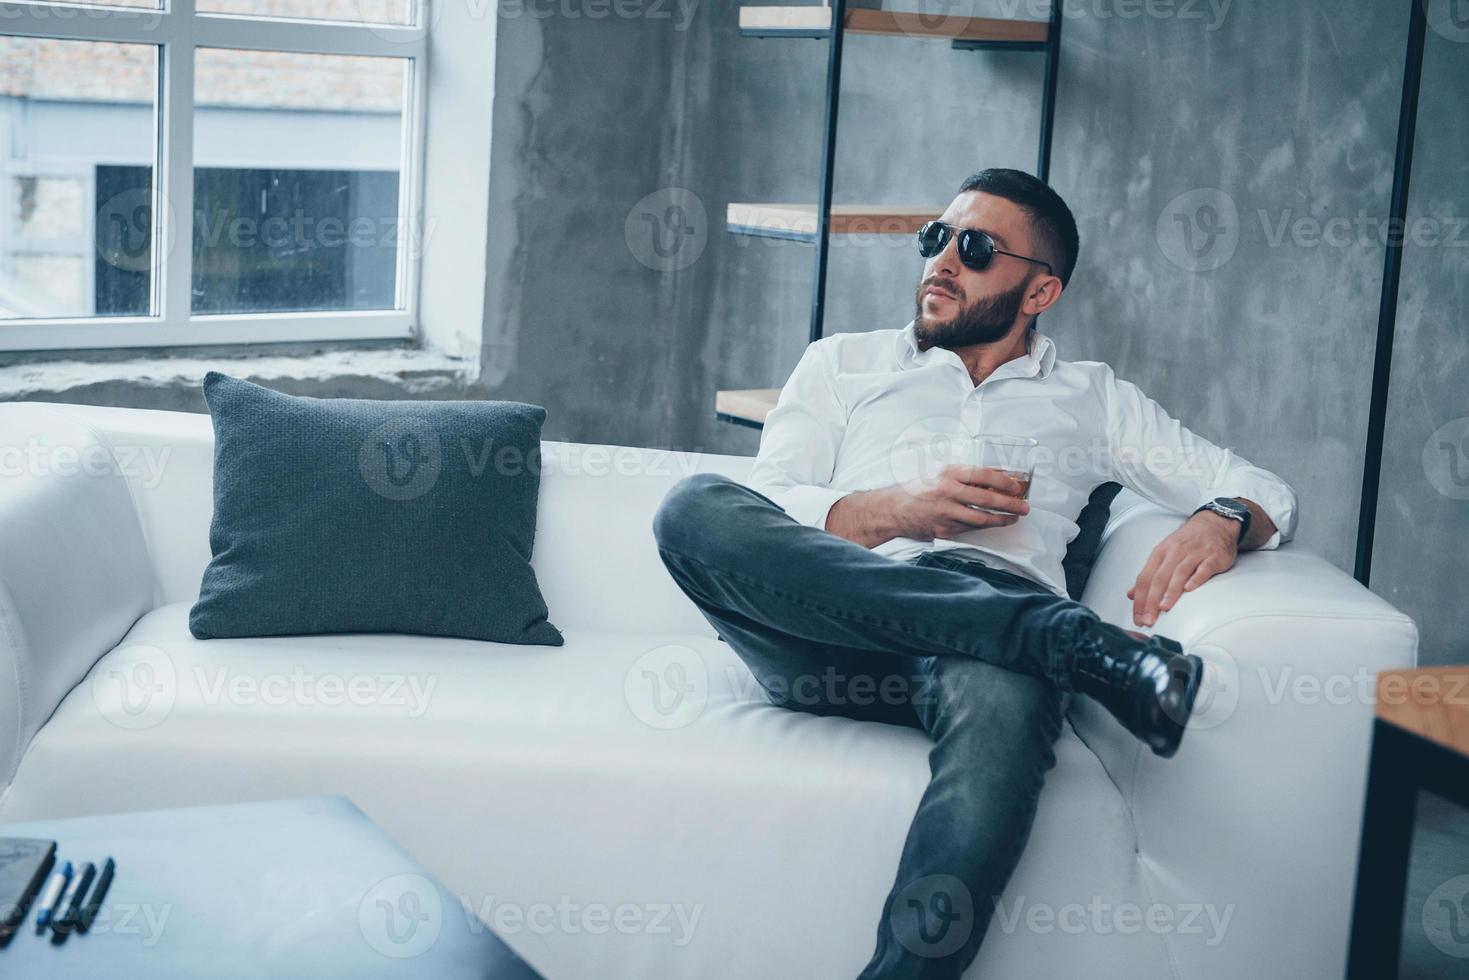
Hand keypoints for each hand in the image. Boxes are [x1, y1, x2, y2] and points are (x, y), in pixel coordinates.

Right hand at [826, 465, 1028, 547]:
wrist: (894, 509)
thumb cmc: (921, 488)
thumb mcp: (943, 474)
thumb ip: (968, 475)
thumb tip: (1000, 476)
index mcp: (948, 474)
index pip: (983, 475)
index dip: (1004, 481)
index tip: (1017, 486)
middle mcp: (947, 492)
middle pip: (986, 499)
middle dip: (1010, 504)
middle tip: (1025, 506)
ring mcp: (945, 513)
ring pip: (981, 519)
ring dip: (1002, 519)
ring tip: (1014, 517)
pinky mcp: (944, 530)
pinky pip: (970, 529)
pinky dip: (985, 526)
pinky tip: (995, 523)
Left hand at [1126, 511, 1238, 626]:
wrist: (1214, 523)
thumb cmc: (1186, 542)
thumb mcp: (1163, 554)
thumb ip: (1148, 575)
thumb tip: (1131, 594)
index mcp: (1160, 553)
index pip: (1145, 578)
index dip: (1139, 599)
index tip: (1138, 617)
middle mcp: (1175, 552)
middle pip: (1159, 578)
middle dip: (1152, 600)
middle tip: (1148, 619)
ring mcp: (1195, 554)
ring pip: (1179, 573)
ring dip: (1171, 591)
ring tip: (1164, 607)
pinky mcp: (1213, 557)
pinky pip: (1203, 569)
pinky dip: (1196, 578)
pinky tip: (1189, 589)